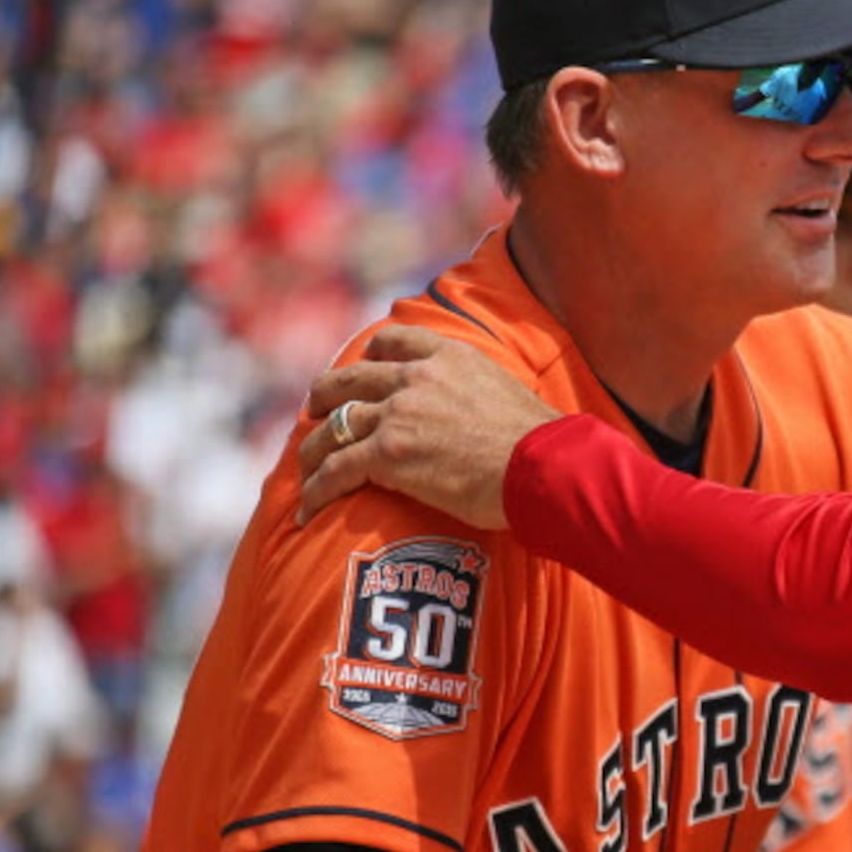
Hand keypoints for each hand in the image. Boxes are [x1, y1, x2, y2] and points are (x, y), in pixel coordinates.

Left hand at [294, 326, 562, 527]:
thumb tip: (493, 416)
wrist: (545, 468)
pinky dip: (318, 489)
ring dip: (314, 450)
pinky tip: (308, 509)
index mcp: (449, 356)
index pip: (393, 341)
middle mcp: (417, 377)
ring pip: (335, 426)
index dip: (370, 357)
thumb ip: (483, 393)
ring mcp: (398, 413)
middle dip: (326, 397)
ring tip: (307, 471)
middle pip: (349, 379)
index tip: (363, 370)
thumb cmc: (544, 445)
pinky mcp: (388, 453)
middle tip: (317, 416)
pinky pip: (336, 468)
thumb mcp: (512, 394)